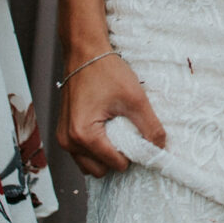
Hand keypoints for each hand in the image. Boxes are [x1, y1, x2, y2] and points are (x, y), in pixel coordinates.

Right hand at [58, 50, 165, 177]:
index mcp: (83, 135)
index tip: (141, 137)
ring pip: (89, 165)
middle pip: (100, 170)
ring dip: (105, 156)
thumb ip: (150, 127)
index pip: (115, 164)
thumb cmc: (106, 71)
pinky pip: (82, 154)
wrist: (84, 52)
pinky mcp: (64, 132)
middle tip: (129, 134)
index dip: (133, 154)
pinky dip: (96, 149)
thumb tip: (160, 148)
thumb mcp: (135, 99)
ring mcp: (63, 138)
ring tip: (117, 131)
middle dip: (117, 158)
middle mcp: (68, 141)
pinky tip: (107, 129)